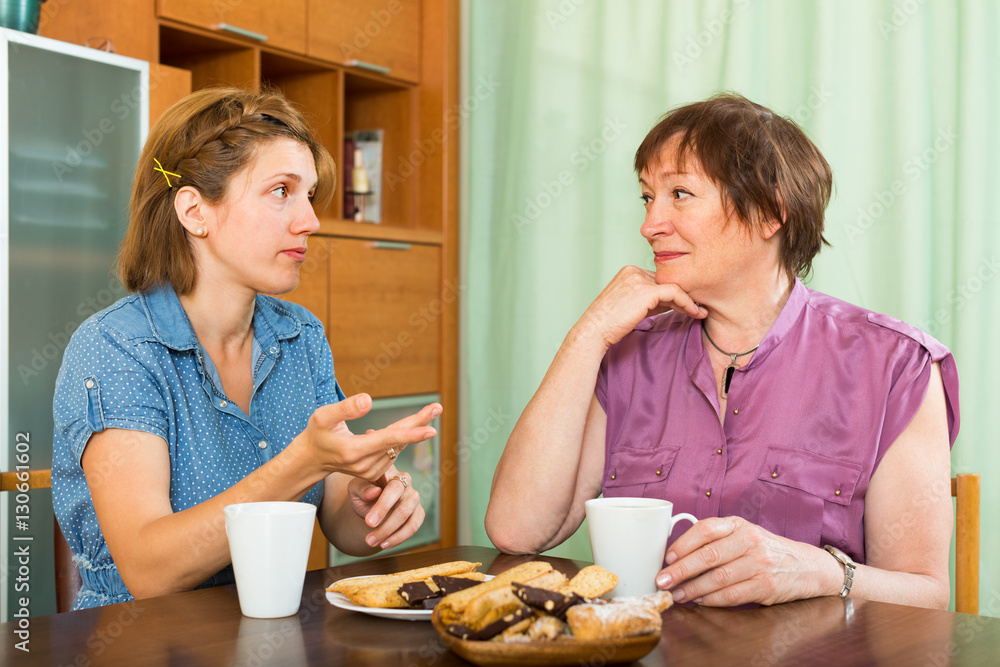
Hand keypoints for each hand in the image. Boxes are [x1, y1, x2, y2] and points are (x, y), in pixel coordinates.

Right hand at [300, 393, 440, 480]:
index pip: (389, 440)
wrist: (311, 459)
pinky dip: (401, 438)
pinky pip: (393, 451)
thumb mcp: (323, 416)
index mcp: (354, 450)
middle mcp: (365, 464)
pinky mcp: (374, 472)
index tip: (431, 429)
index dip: (411, 434)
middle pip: (399, 442)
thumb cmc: (317, 433)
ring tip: (428, 411)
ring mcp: (371, 471)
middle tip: (438, 407)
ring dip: (412, 429)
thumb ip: (346, 408)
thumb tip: (369, 400)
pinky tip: (406, 427)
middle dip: (420, 424)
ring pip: (398, 446)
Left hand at [347, 466, 424, 548]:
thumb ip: (361, 489)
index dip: (383, 506)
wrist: (370, 505)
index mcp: (391, 471)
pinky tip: (384, 544)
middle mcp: (406, 481)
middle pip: (403, 506)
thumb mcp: (355, 490)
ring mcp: (414, 497)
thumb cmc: (362, 493)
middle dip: (386, 525)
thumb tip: (374, 492)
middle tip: (369, 539)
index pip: (393, 488)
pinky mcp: (418, 511)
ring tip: (372, 543)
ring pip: (408, 518)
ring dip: (390, 534)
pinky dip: (399, 538)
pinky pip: (414, 526)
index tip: (369, 522)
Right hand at [576, 266, 706, 350]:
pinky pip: (675, 293)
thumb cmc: (610, 324)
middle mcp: (634, 271)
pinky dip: (687, 302)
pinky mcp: (646, 290)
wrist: (594, 330)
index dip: (674, 294)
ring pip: (674, 286)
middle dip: (684, 296)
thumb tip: (674, 303)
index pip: (658, 280)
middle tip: (699, 309)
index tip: (688, 306)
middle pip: (667, 282)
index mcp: (628, 272)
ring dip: (689, 300)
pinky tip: (695, 313)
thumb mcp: (632, 308)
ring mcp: (639, 279)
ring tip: (700, 312)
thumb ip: (651, 301)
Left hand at [654, 517, 840, 606]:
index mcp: (739, 525)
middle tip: (663, 580)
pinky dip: (711, 600)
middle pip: (708, 556)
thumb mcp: (744, 534)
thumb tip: (677, 554)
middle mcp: (749, 541)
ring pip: (717, 579)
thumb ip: (716, 539)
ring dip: (692, 589)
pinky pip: (731, 595)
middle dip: (680, 570)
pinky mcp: (766, 586)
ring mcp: (759, 564)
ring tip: (677, 594)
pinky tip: (699, 601)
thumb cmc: (766, 549)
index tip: (666, 557)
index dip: (682, 543)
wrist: (807, 566)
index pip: (705, 529)